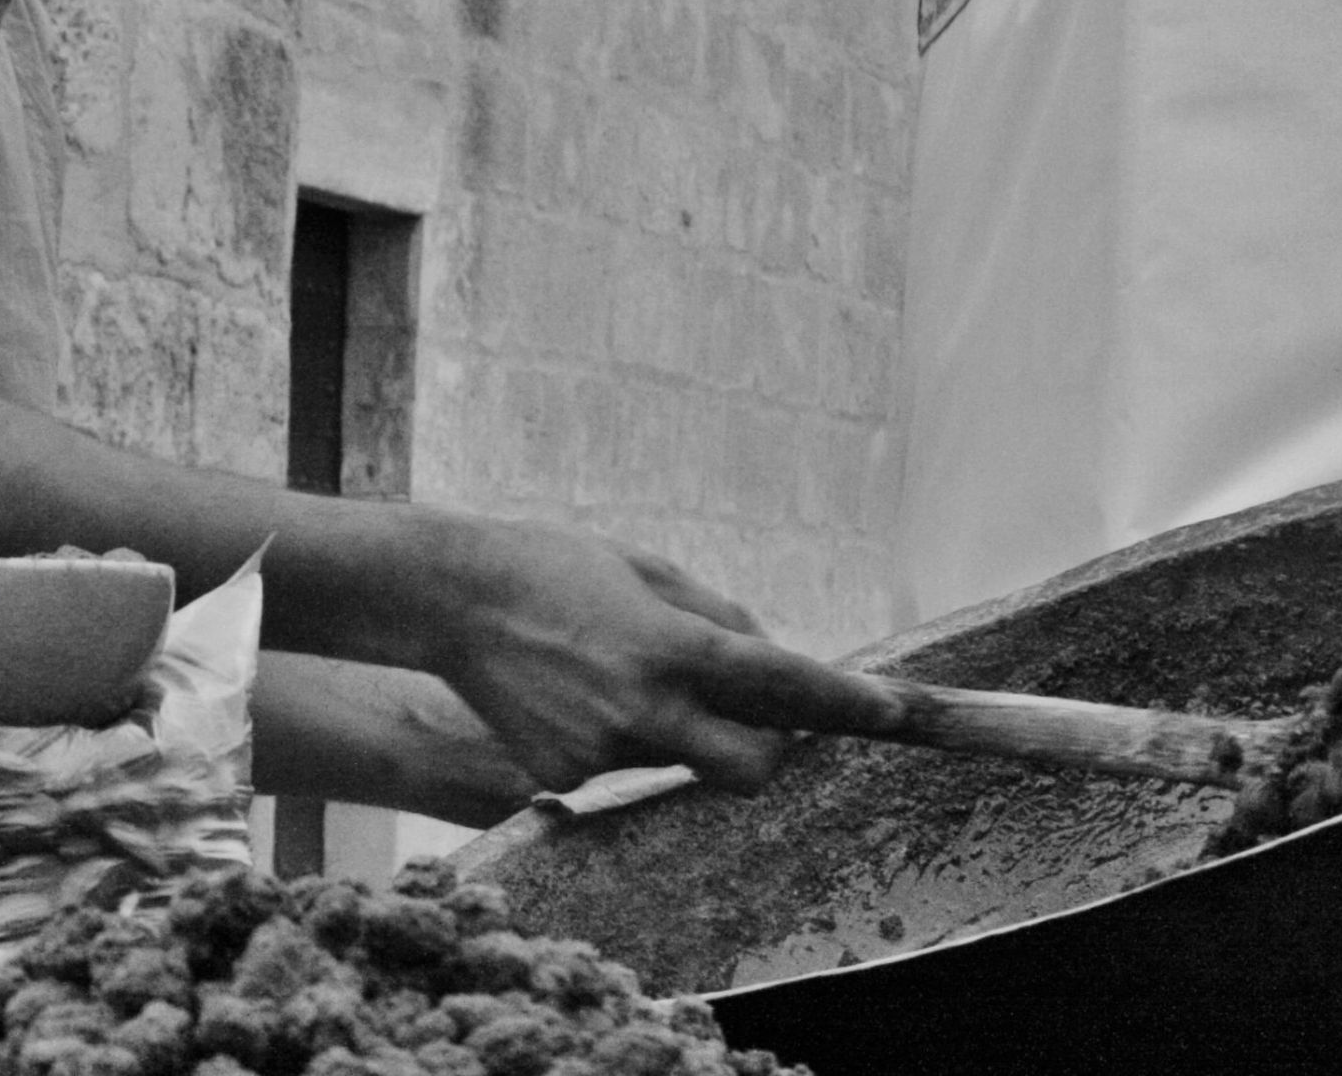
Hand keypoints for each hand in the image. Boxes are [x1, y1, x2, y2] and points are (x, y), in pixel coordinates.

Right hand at [422, 516, 899, 795]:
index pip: (781, 684)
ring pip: (679, 763)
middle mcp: (644, 708)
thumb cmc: (554, 566)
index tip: (891, 712)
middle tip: (763, 721)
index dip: (843, 703)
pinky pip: (620, 768)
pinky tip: (574, 693)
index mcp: (671, 645)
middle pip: (749, 769)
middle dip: (769, 751)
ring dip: (679, 730)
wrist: (450, 597)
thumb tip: (769, 659)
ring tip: (617, 672)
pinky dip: (618, 737)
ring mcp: (601, 750)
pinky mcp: (563, 775)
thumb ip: (716, 617)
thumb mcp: (646, 567)